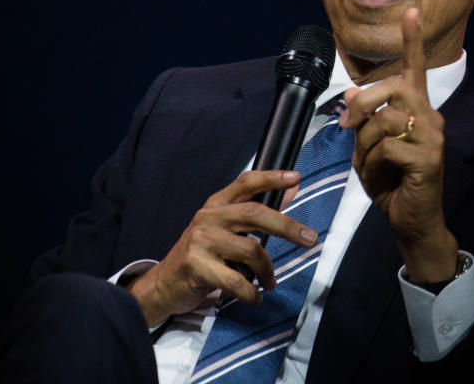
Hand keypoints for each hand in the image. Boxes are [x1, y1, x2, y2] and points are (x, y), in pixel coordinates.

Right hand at [126, 170, 315, 326]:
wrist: (163, 284)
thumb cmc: (202, 254)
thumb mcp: (225, 228)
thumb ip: (256, 211)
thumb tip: (293, 188)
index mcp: (216, 204)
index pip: (246, 183)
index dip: (271, 178)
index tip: (295, 177)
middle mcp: (208, 217)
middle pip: (254, 213)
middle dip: (286, 226)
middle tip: (310, 239)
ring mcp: (200, 241)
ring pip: (250, 250)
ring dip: (267, 271)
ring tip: (270, 282)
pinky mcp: (196, 266)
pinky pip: (236, 281)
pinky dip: (252, 292)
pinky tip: (255, 297)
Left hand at [339, 8, 457, 283]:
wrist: (410, 220)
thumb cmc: (392, 182)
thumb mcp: (370, 147)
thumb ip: (365, 119)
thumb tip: (352, 89)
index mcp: (417, 111)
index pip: (414, 69)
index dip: (412, 40)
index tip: (411, 11)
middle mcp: (430, 118)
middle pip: (393, 87)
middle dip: (362, 103)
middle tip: (347, 126)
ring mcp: (433, 137)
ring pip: (386, 119)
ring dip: (365, 142)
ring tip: (367, 163)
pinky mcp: (430, 159)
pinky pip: (388, 148)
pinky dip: (373, 163)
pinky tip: (380, 176)